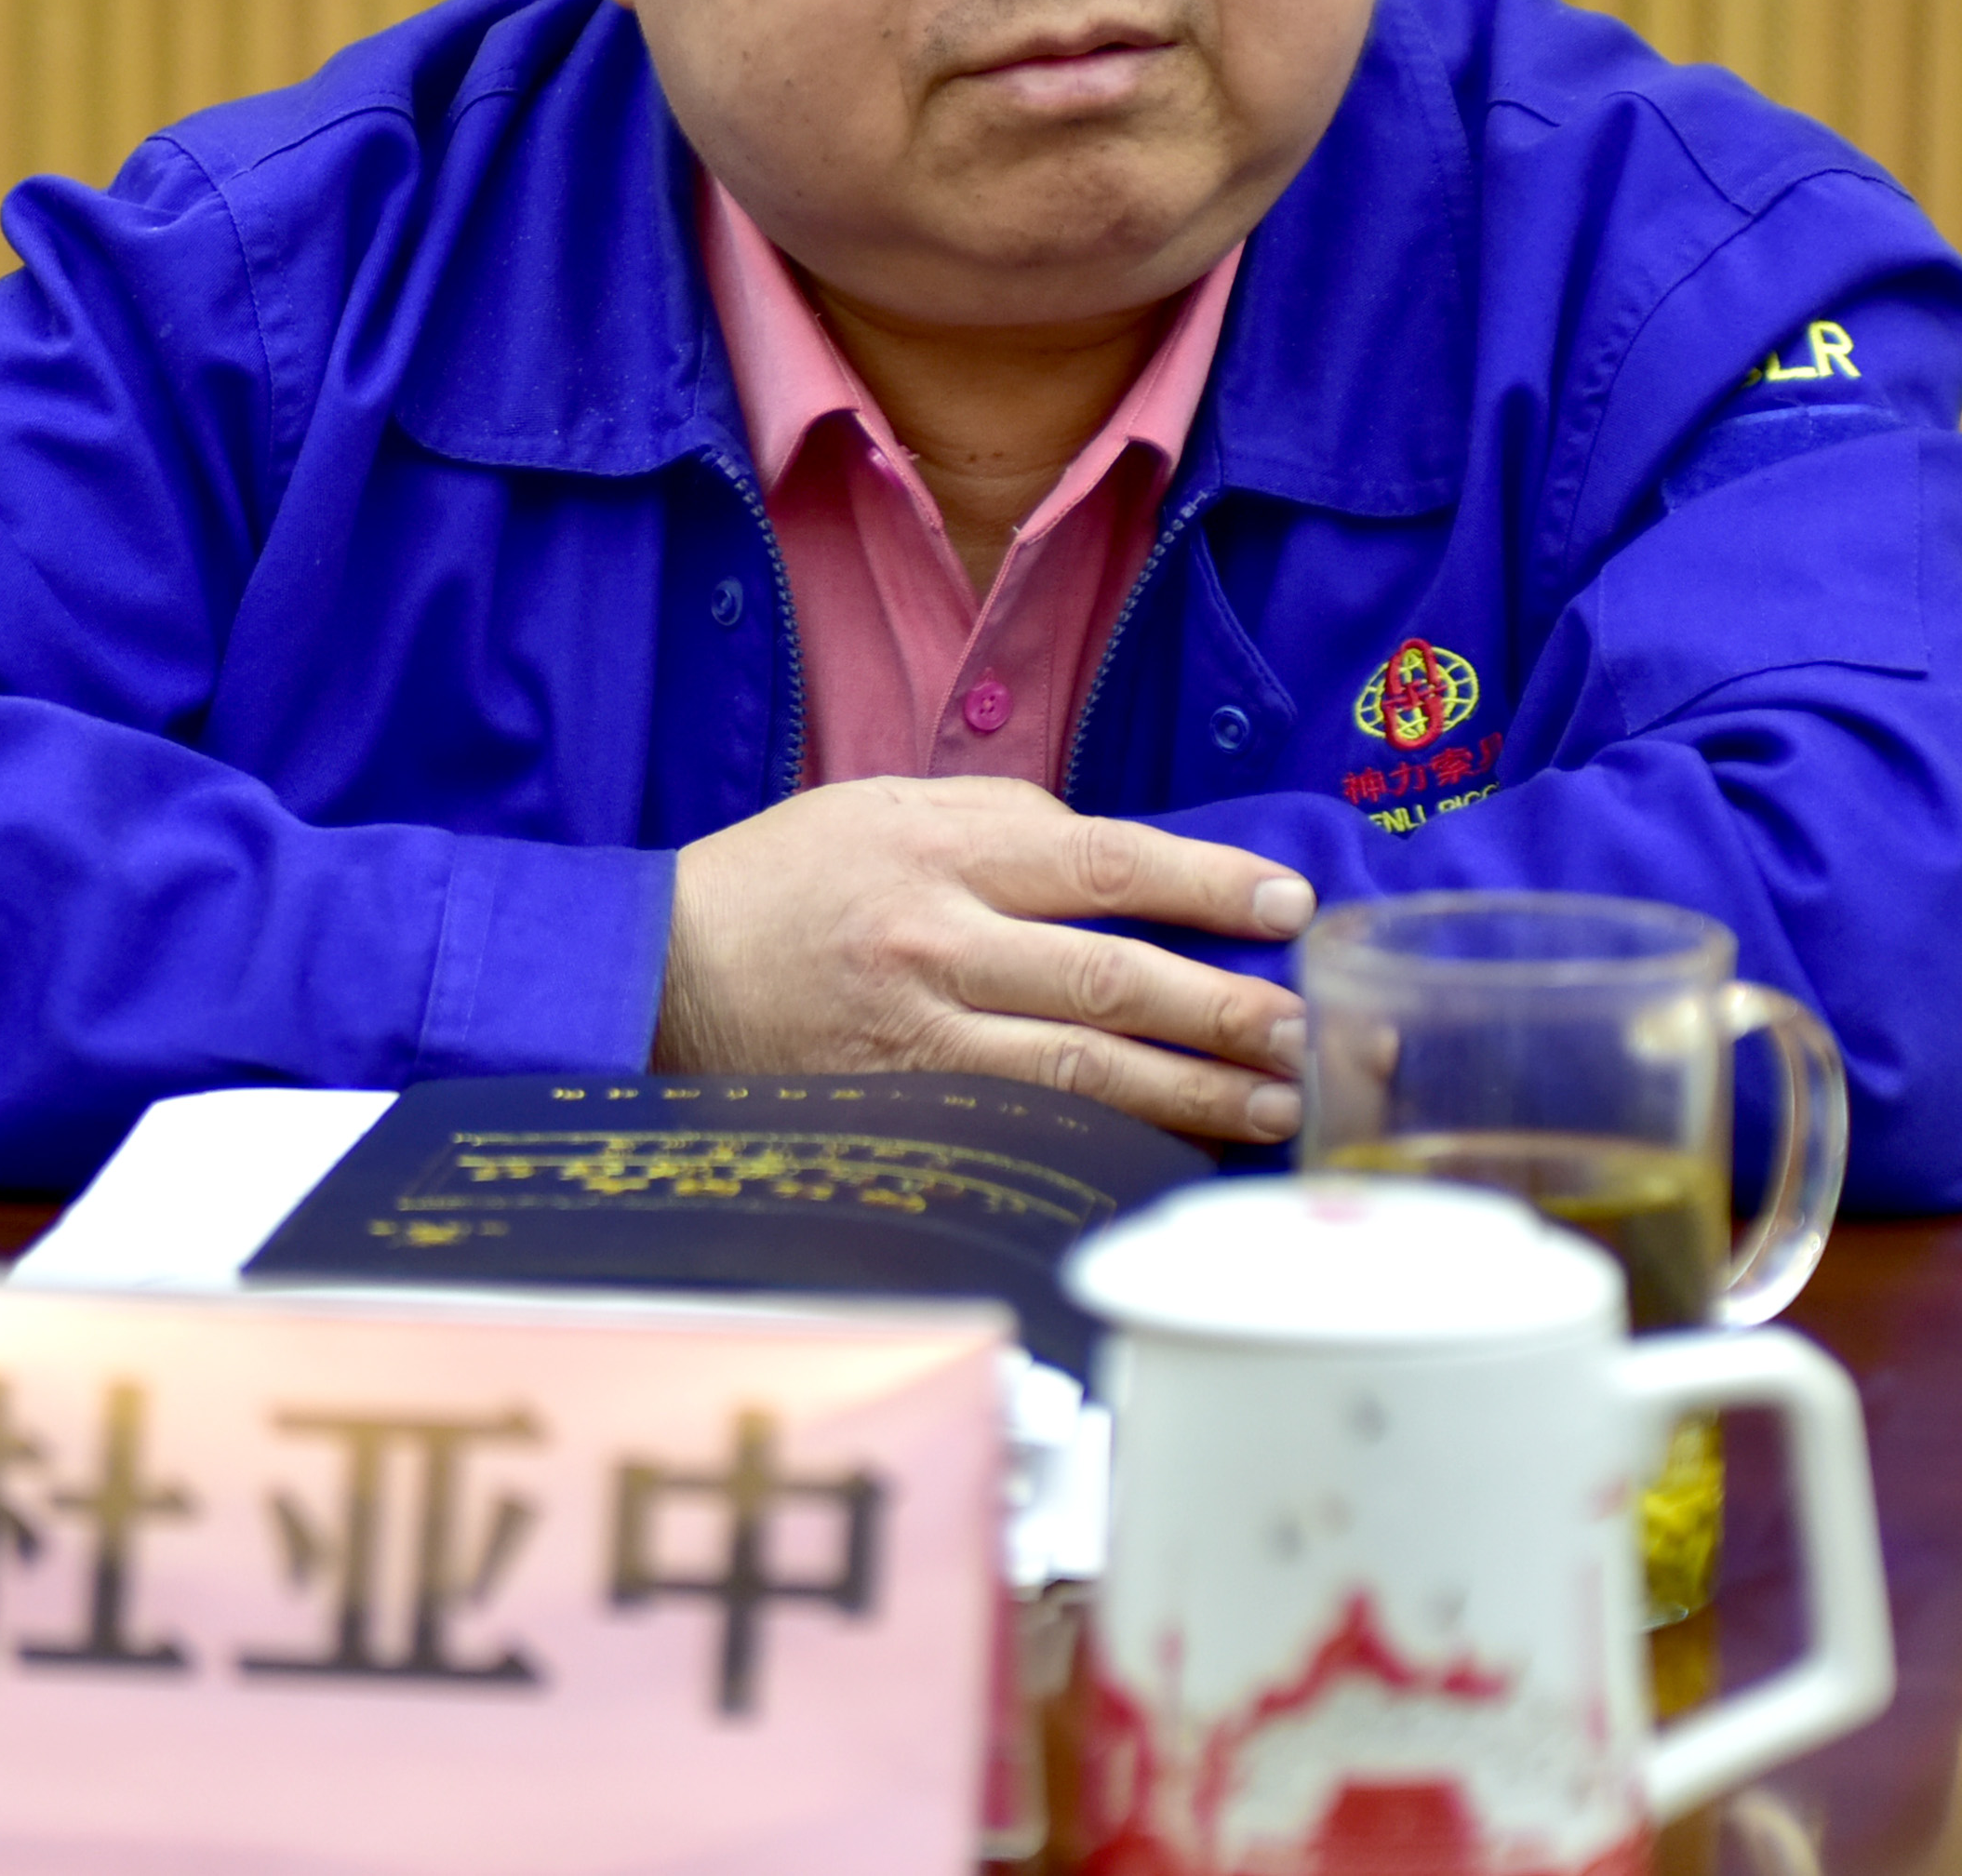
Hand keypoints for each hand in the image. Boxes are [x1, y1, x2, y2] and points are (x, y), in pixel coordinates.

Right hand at [655, 776, 1316, 1140]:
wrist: (655, 971)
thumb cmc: (787, 879)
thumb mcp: (888, 806)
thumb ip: (1009, 823)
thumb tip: (1128, 858)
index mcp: (938, 848)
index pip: (1102, 864)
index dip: (1206, 886)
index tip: (1288, 905)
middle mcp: (932, 944)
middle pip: (1108, 981)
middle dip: (1222, 1010)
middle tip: (1306, 1032)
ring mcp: (913, 1039)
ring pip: (1077, 1074)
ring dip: (1188, 1095)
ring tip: (1273, 1107)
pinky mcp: (896, 1111)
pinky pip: (1023, 1134)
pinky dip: (1106, 1148)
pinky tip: (1172, 1155)